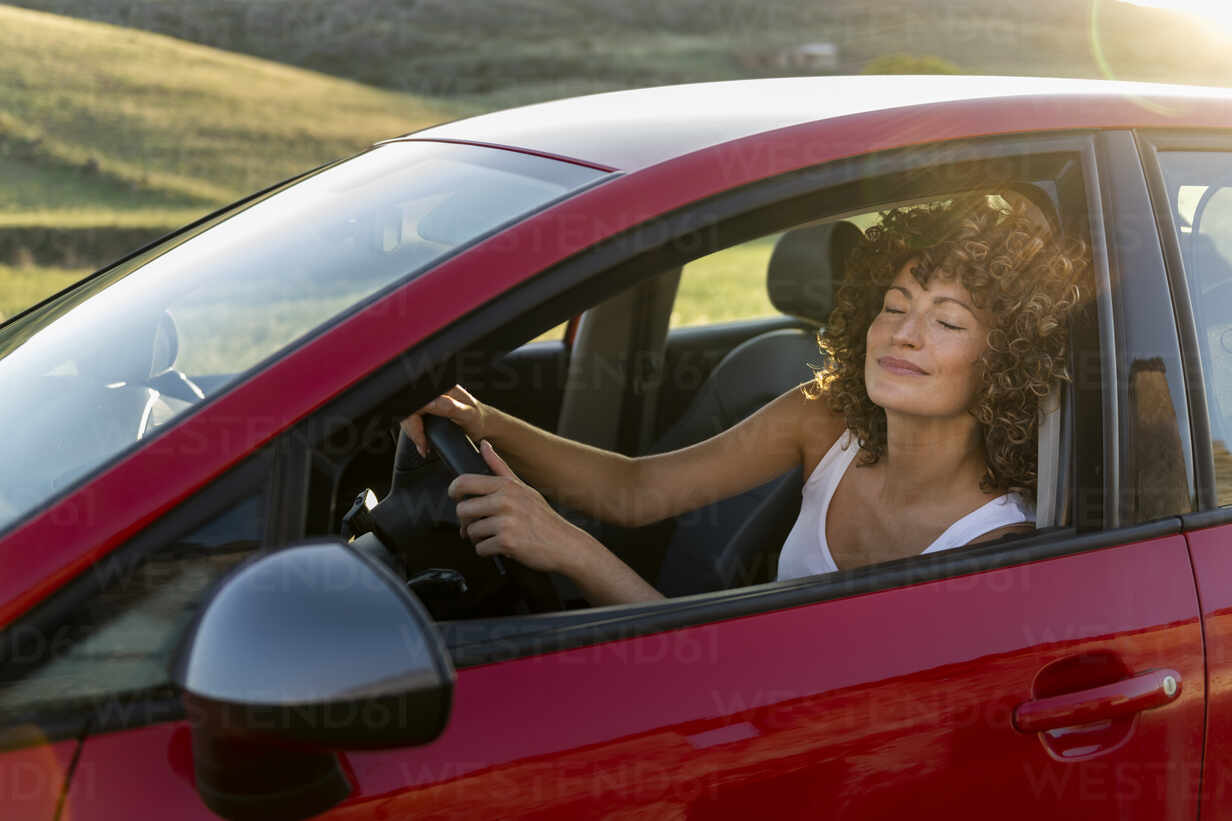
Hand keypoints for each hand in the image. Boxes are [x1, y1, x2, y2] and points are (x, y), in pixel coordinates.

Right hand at [400, 384, 488, 457]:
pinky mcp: (427, 408)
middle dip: (412, 430)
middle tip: (423, 445)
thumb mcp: (467, 415)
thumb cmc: (478, 419)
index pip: (416, 402)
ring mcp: (429, 399)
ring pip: (407, 414)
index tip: (421, 438)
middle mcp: (434, 391)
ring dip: (413, 432)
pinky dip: (415, 431)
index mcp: (443, 388)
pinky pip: (412, 417)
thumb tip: (430, 404)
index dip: (414, 422)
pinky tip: (423, 439)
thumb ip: (450, 408)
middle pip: (408, 408)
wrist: (482, 426)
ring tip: (424, 445)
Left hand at [449, 440, 593, 574]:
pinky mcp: (506, 542)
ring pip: (470, 532)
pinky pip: (480, 549)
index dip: (454, 491)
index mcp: (506, 486)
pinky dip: (488, 551)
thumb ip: (499, 467)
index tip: (456, 498)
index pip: (464, 482)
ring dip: (478, 538)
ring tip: (495, 535)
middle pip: (462, 510)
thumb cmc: (544, 518)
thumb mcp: (523, 488)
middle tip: (478, 525)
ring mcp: (506, 522)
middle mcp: (505, 501)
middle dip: (467, 522)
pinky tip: (502, 546)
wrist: (565, 544)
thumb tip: (484, 445)